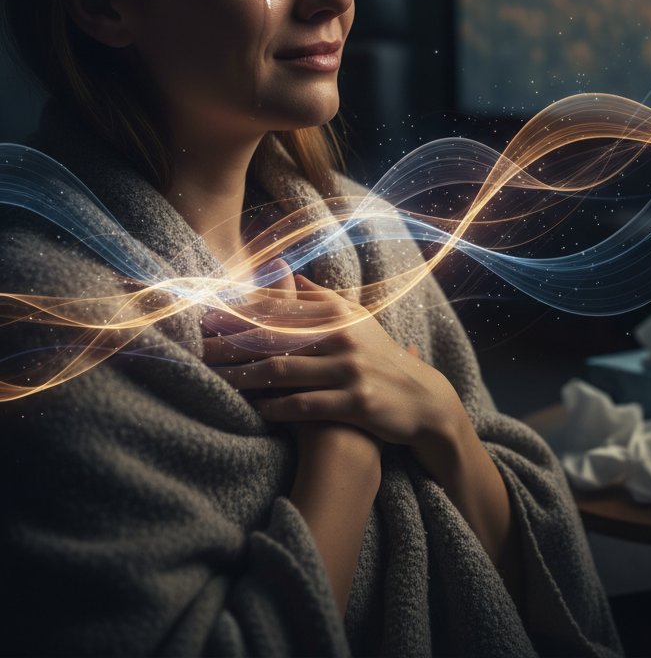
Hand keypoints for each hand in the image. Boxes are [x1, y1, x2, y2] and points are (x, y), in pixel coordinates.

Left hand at [203, 268, 461, 448]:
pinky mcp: (356, 403)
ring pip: (284, 371)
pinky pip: (306, 404)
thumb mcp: (357, 321)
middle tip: (196, 349)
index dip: (240, 312)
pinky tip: (255, 409)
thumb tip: (287, 274)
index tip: (205, 317)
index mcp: (339, 314)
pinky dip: (277, 407)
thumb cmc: (379, 358)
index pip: (281, 309)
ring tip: (214, 380)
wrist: (421, 400)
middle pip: (274, 337)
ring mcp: (350, 370)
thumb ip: (321, 299)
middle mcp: (343, 337)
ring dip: (244, 376)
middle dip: (231, 343)